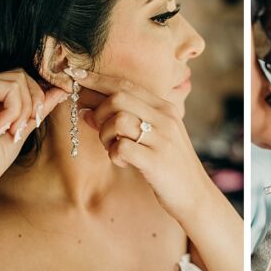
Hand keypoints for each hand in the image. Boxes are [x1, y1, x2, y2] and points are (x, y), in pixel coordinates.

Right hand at [0, 70, 68, 195]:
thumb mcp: (23, 129)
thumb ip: (38, 109)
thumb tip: (60, 90)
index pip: (23, 79)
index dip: (38, 94)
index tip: (38, 116)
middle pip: (22, 75)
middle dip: (33, 101)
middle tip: (23, 127)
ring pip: (18, 79)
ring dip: (23, 109)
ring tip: (10, 130)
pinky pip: (10, 88)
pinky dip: (14, 110)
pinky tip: (0, 127)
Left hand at [79, 68, 210, 223]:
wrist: (195, 195)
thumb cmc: (169, 166)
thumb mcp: (152, 138)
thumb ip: (124, 122)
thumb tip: (86, 110)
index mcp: (164, 107)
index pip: (125, 84)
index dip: (96, 80)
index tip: (74, 76)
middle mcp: (165, 118)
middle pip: (118, 98)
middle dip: (98, 111)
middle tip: (97, 128)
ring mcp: (161, 138)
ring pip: (117, 120)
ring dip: (105, 135)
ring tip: (112, 147)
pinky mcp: (156, 161)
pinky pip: (121, 148)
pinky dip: (113, 154)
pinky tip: (121, 162)